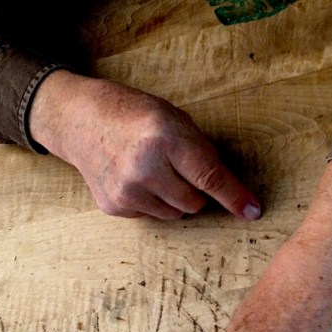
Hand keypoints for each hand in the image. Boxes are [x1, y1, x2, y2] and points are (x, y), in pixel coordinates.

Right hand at [29, 71, 260, 220]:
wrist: (80, 121)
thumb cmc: (133, 114)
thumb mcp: (172, 119)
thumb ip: (200, 153)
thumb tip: (230, 193)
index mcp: (163, 137)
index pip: (209, 177)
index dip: (234, 197)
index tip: (252, 212)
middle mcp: (144, 167)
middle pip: (195, 203)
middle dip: (197, 191)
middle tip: (179, 170)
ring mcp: (126, 191)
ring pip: (175, 214)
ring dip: (174, 198)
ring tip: (154, 172)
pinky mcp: (114, 206)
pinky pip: (152, 216)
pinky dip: (151, 202)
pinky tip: (135, 179)